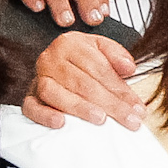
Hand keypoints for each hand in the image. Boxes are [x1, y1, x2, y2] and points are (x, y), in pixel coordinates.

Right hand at [22, 31, 143, 130]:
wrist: (56, 64)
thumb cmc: (82, 60)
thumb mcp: (102, 49)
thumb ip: (117, 56)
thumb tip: (129, 68)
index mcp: (70, 43)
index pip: (99, 68)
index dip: (121, 89)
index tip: (138, 107)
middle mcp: (51, 59)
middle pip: (82, 83)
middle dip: (110, 104)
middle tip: (130, 120)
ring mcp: (38, 78)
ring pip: (57, 94)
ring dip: (80, 109)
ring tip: (101, 119)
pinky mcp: (28, 97)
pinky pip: (31, 107)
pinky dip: (45, 116)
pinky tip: (61, 123)